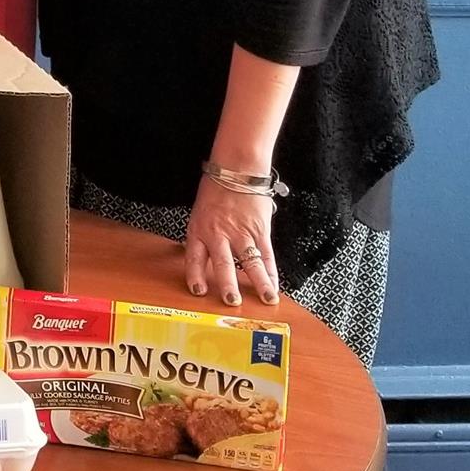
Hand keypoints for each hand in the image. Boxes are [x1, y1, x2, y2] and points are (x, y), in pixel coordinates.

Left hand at [185, 175, 280, 305]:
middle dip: (227, 284)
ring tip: (266, 299)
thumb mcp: (200, 213)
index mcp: (199, 230)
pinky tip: (275, 283)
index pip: (194, 257)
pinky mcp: (260, 230)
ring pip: (251, 262)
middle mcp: (219, 234)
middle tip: (231, 301)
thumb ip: (203, 236)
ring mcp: (241, 233)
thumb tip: (204, 258)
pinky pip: (267, 254)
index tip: (198, 291)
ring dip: (259, 283)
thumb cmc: (216, 189)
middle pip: (223, 263)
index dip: (195, 275)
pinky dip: (271, 271)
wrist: (236, 170)